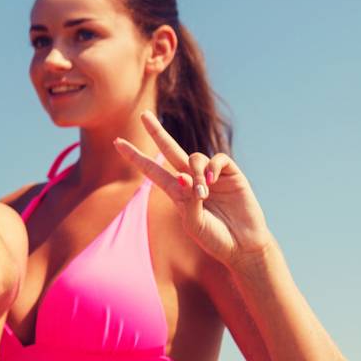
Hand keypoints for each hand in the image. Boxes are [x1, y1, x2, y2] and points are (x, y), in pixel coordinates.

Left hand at [115, 111, 273, 268]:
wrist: (243, 246)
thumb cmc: (215, 238)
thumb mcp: (194, 224)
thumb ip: (187, 202)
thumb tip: (183, 177)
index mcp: (177, 192)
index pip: (152, 170)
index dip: (135, 156)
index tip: (117, 142)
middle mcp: (191, 179)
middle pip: (170, 149)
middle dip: (156, 132)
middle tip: (143, 114)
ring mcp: (211, 175)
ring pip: (194, 157)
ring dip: (196, 172)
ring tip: (202, 193)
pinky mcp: (230, 174)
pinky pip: (218, 158)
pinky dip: (212, 165)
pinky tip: (212, 180)